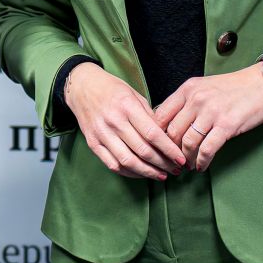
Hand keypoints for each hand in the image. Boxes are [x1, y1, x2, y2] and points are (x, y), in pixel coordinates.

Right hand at [65, 61, 185, 179]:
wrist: (81, 87)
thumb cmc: (111, 89)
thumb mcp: (134, 94)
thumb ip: (149, 116)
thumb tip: (167, 138)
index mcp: (127, 106)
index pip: (153, 134)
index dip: (169, 150)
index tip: (181, 159)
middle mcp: (113, 121)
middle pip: (143, 150)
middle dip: (163, 164)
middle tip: (176, 170)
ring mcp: (101, 134)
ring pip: (128, 161)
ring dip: (148, 172)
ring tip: (162, 175)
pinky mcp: (93, 143)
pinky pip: (113, 164)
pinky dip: (129, 173)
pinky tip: (141, 173)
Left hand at [155, 66, 262, 172]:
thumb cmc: (233, 88)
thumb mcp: (203, 87)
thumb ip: (185, 102)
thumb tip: (167, 123)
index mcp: (187, 89)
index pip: (161, 115)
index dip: (157, 135)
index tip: (159, 146)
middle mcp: (196, 99)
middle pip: (172, 132)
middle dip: (170, 150)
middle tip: (172, 160)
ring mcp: (211, 112)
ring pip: (187, 143)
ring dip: (185, 159)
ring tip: (187, 165)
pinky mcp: (226, 126)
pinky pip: (207, 149)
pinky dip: (201, 161)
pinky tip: (201, 166)